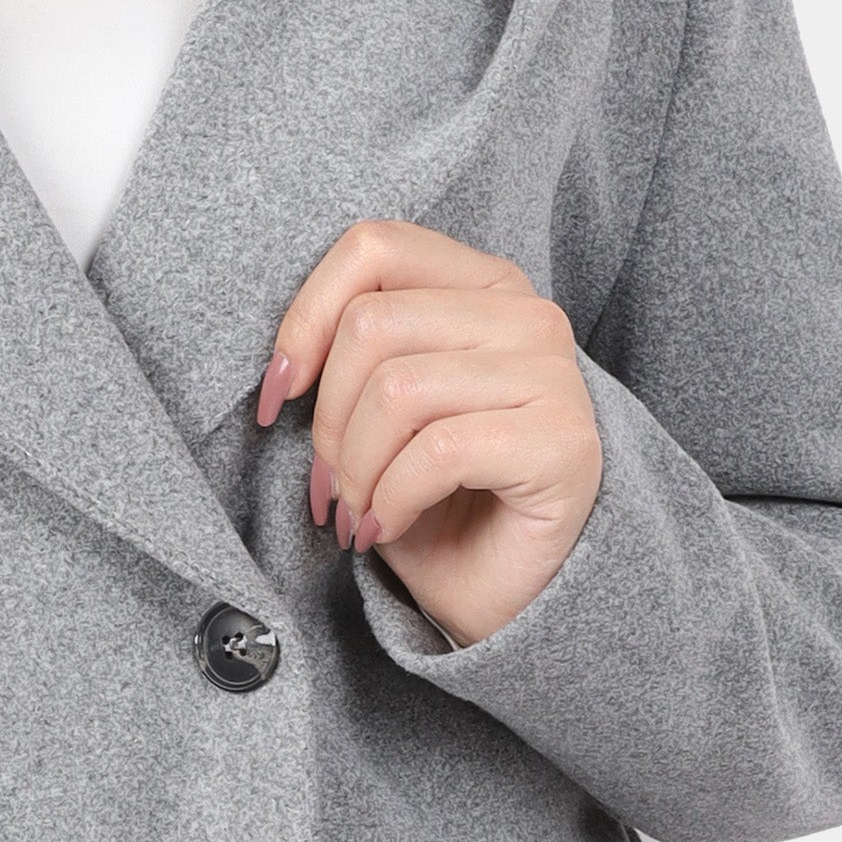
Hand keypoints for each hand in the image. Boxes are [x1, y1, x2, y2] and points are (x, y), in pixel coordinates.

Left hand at [255, 222, 600, 648]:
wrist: (514, 594)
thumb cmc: (444, 502)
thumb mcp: (382, 414)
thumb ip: (352, 357)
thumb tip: (284, 368)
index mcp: (484, 286)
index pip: (373, 248)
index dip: (306, 318)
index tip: (280, 394)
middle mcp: (527, 316)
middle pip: (373, 325)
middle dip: (329, 420)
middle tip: (330, 485)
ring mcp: (553, 376)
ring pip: (397, 389)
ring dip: (357, 470)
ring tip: (359, 511)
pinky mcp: (561, 442)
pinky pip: (437, 451)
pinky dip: (392, 499)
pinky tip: (388, 526)